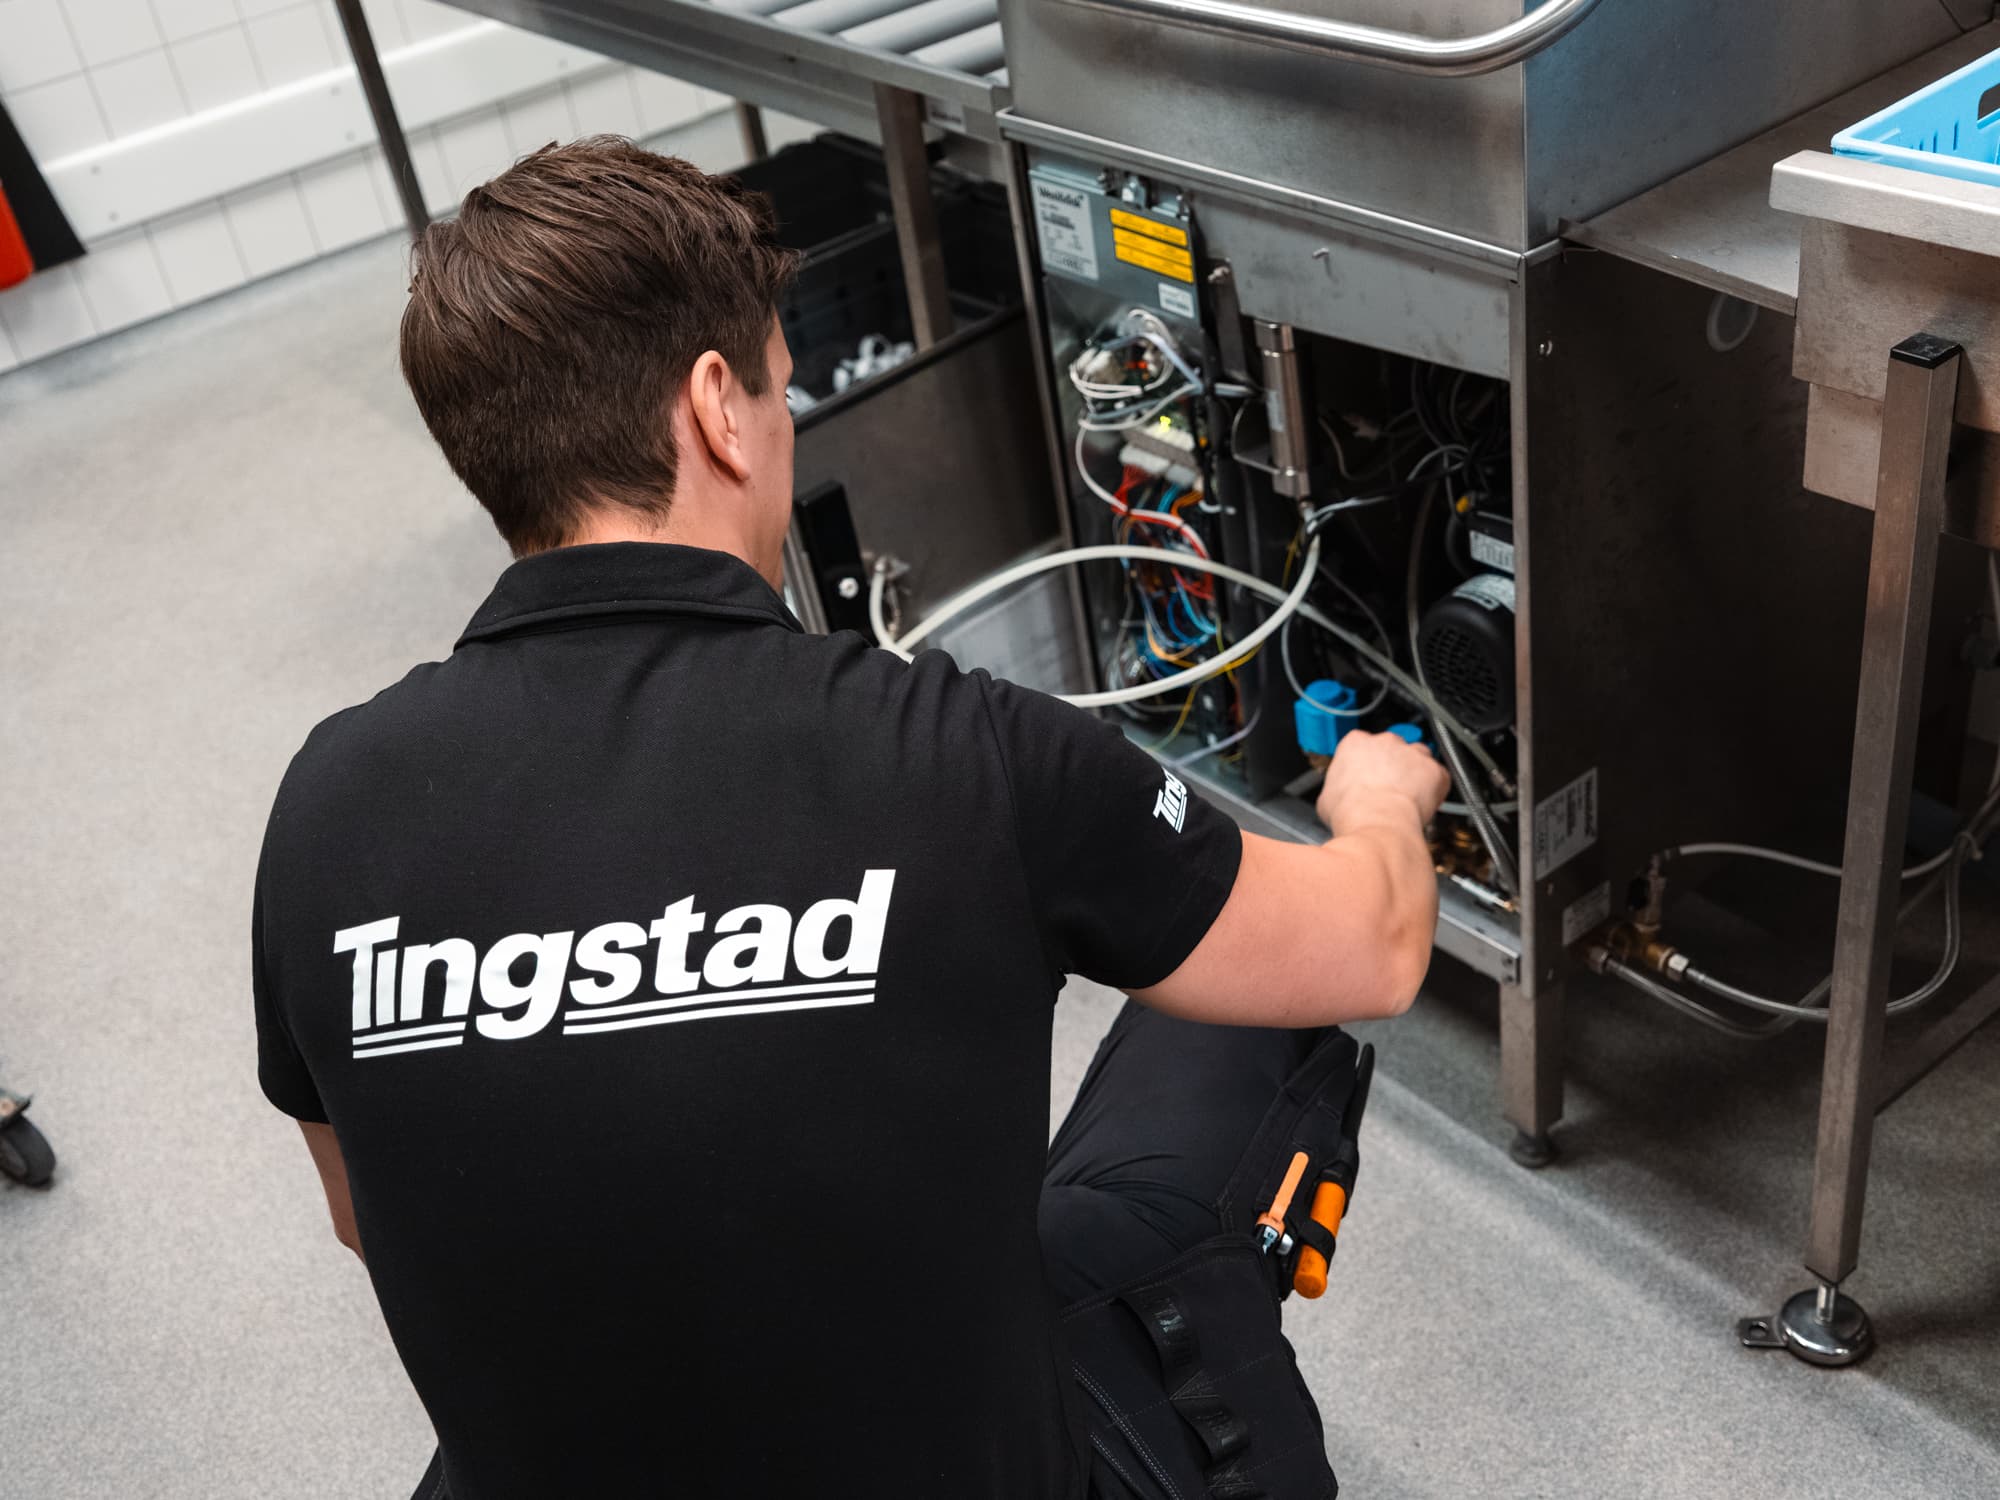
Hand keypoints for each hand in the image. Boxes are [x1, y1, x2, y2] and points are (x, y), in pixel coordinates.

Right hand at [1316, 730, 1451, 835]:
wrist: (1377, 825)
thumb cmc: (1352, 813)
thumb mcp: (1327, 799)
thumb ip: (1338, 788)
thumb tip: (1338, 798)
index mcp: (1355, 743)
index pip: (1362, 745)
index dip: (1366, 764)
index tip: (1367, 778)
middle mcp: (1386, 741)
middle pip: (1393, 748)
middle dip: (1392, 766)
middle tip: (1387, 790)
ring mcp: (1412, 753)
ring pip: (1419, 758)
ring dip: (1416, 774)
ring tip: (1407, 798)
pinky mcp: (1434, 769)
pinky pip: (1439, 777)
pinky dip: (1435, 790)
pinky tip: (1423, 806)